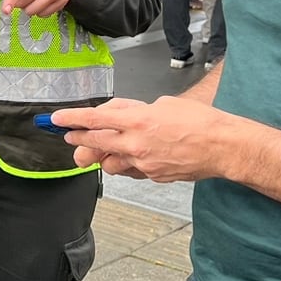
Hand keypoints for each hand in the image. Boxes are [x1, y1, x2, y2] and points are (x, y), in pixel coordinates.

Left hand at [53, 96, 240, 181]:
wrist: (223, 147)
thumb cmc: (200, 122)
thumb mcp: (164, 104)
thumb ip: (136, 110)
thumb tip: (120, 114)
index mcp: (138, 120)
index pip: (95, 119)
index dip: (72, 119)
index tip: (57, 120)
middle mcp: (136, 144)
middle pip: (95, 142)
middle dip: (78, 139)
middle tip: (70, 137)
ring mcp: (144, 163)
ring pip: (110, 162)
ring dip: (104, 155)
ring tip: (103, 148)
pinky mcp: (153, 176)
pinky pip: (131, 171)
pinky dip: (126, 164)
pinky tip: (130, 157)